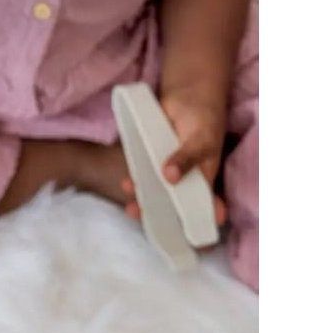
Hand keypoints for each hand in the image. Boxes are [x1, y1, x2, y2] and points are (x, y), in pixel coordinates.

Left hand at [121, 86, 227, 225]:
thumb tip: (169, 177)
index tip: (187, 239)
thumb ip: (187, 158)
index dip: (196, 224)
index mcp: (204, 180)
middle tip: (144, 216)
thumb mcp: (200, 139)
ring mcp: (168, 171)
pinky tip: (127, 183)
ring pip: (156, 193)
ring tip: (131, 204)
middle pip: (174, 205)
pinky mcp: (153, 160)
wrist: (187, 94)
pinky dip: (136, 182)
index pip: (204, 209)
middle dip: (160, 215)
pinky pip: (144, 175)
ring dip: (144, 199)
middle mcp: (186, 180)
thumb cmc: (203, 119)